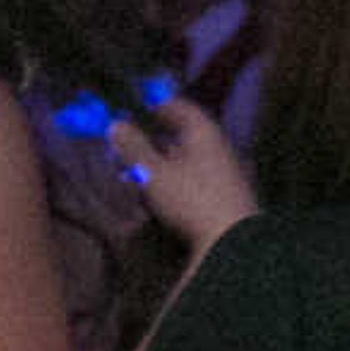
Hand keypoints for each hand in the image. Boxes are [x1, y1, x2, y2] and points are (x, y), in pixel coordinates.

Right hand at [106, 87, 257, 258]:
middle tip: (122, 150)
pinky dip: (171, 184)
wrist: (234, 243)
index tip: (129, 111)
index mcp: (204, 133)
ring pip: (184, 161)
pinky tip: (154, 200)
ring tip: (132, 177)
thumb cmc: (192, 200)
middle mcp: (217, 148)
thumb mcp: (154, 172)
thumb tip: (116, 125)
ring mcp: (224, 174)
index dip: (152, 106)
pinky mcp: (224, 199)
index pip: (178, 107)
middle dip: (149, 141)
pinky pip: (192, 183)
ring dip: (157, 166)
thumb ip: (133, 147)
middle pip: (179, 136)